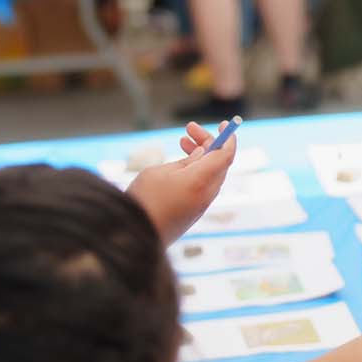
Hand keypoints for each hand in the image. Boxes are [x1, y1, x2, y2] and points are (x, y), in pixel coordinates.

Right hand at [125, 121, 236, 244]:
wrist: (134, 237)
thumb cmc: (143, 200)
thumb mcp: (160, 172)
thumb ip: (186, 161)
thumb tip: (205, 154)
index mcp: (201, 181)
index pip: (225, 155)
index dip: (228, 138)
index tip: (224, 124)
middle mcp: (206, 194)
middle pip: (219, 163)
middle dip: (208, 142)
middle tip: (188, 130)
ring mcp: (201, 205)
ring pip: (211, 174)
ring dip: (201, 155)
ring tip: (182, 142)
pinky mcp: (193, 212)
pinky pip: (203, 186)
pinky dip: (197, 170)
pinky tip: (181, 163)